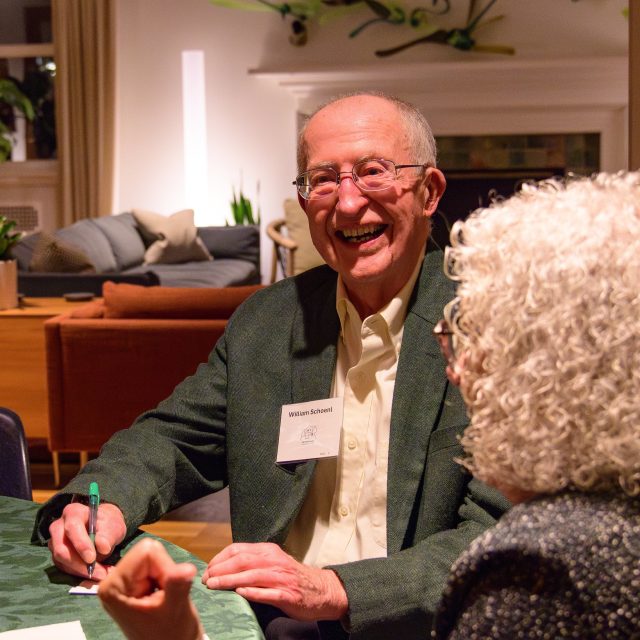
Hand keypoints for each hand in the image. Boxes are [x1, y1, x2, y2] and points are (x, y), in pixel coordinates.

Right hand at [48, 501, 126, 579]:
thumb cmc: (108, 523)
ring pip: (61, 561)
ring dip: (80, 571)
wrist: (104, 527)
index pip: (72, 528)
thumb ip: (108, 535)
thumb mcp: (113, 526)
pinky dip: (79, 573)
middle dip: (79, 564)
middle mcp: (59, 526)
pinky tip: (95, 574)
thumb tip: (102, 547)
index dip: (81, 544)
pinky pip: (64, 568)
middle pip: (61, 549)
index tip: (92, 558)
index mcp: (73, 512)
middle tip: (99, 572)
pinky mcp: (57, 555)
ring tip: (101, 574)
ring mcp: (55, 541)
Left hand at [99, 538, 202, 639]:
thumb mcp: (175, 609)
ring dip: (165, 574)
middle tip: (165, 595)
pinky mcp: (131, 583)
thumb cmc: (171, 634)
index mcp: (113, 586)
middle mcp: (112, 580)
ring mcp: (122, 582)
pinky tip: (161, 595)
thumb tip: (188, 568)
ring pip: (153, 557)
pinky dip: (163, 577)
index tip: (166, 590)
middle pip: (148, 552)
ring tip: (163, 598)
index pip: (146, 551)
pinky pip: (153, 564)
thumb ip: (177, 586)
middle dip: (164, 570)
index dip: (165, 567)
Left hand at [202, 542, 348, 621]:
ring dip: (230, 580)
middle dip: (221, 569)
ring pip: (252, 576)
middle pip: (242, 561)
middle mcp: (274, 561)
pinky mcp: (288, 595)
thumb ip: (254, 562)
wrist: (322, 589)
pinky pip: (268, 593)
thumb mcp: (274, 562)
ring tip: (214, 586)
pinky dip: (253, 593)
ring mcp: (282, 578)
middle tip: (206, 579)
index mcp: (269, 551)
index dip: (220, 558)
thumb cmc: (293, 577)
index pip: (239, 549)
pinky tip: (240, 594)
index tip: (208, 569)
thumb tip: (224, 567)